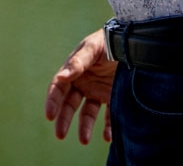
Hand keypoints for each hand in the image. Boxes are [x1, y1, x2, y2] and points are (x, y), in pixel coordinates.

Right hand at [44, 29, 115, 145]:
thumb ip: (77, 63)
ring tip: (84, 140)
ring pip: (87, 113)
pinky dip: (108, 128)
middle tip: (60, 135)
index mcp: (74, 71)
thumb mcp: (92, 48)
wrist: (132, 42)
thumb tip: (61, 77)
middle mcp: (84, 83)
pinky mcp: (113, 97)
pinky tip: (107, 137)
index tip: (50, 115)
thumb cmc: (108, 41)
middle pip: (70, 104)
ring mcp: (98, 91)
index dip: (52, 102)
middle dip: (63, 120)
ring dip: (84, 127)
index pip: (59, 88)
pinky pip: (109, 116)